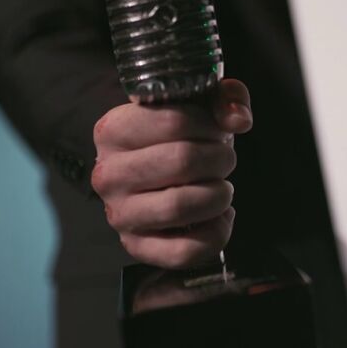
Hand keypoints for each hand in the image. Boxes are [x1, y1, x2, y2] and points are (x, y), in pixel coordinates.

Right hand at [91, 79, 252, 268]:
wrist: (155, 171)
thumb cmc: (177, 137)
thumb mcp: (198, 104)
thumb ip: (225, 97)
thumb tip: (238, 120)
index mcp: (113, 130)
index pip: (174, 121)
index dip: (210, 126)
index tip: (216, 132)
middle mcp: (108, 173)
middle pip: (183, 161)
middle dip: (220, 159)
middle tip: (224, 160)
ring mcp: (119, 213)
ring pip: (181, 206)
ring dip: (219, 196)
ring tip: (221, 188)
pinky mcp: (137, 246)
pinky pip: (183, 250)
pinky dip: (215, 234)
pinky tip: (218, 218)